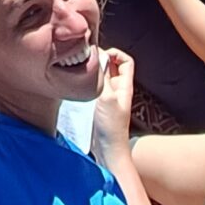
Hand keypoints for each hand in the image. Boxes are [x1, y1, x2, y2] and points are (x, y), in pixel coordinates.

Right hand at [92, 47, 135, 166]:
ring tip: (81, 72)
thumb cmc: (111, 127)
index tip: (100, 55)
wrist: (107, 150)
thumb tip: (98, 57)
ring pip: (102, 76)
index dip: (115, 54)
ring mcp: (107, 97)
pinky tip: (78, 85)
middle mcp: (117, 89)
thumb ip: (103, 77)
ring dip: (92, 71)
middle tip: (87, 61)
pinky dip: (87, 82)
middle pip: (112, 66)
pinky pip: (94, 86)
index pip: (125, 60)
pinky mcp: (98, 104)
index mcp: (124, 85)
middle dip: (100, 60)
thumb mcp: (107, 98)